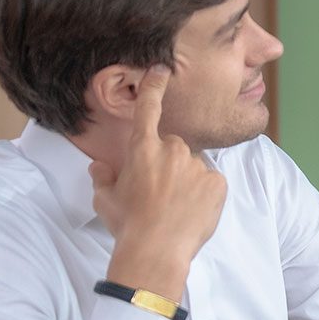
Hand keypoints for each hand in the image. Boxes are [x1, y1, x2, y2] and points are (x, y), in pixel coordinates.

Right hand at [91, 65, 225, 300]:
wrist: (156, 250)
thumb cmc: (127, 224)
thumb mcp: (104, 198)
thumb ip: (104, 176)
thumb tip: (100, 166)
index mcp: (142, 149)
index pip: (148, 110)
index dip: (154, 87)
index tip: (161, 69)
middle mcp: (173, 150)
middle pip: (174, 147)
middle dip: (168, 163)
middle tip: (159, 191)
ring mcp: (198, 165)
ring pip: (194, 166)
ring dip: (187, 179)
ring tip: (175, 206)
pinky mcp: (218, 181)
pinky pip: (211, 181)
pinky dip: (204, 193)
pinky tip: (192, 210)